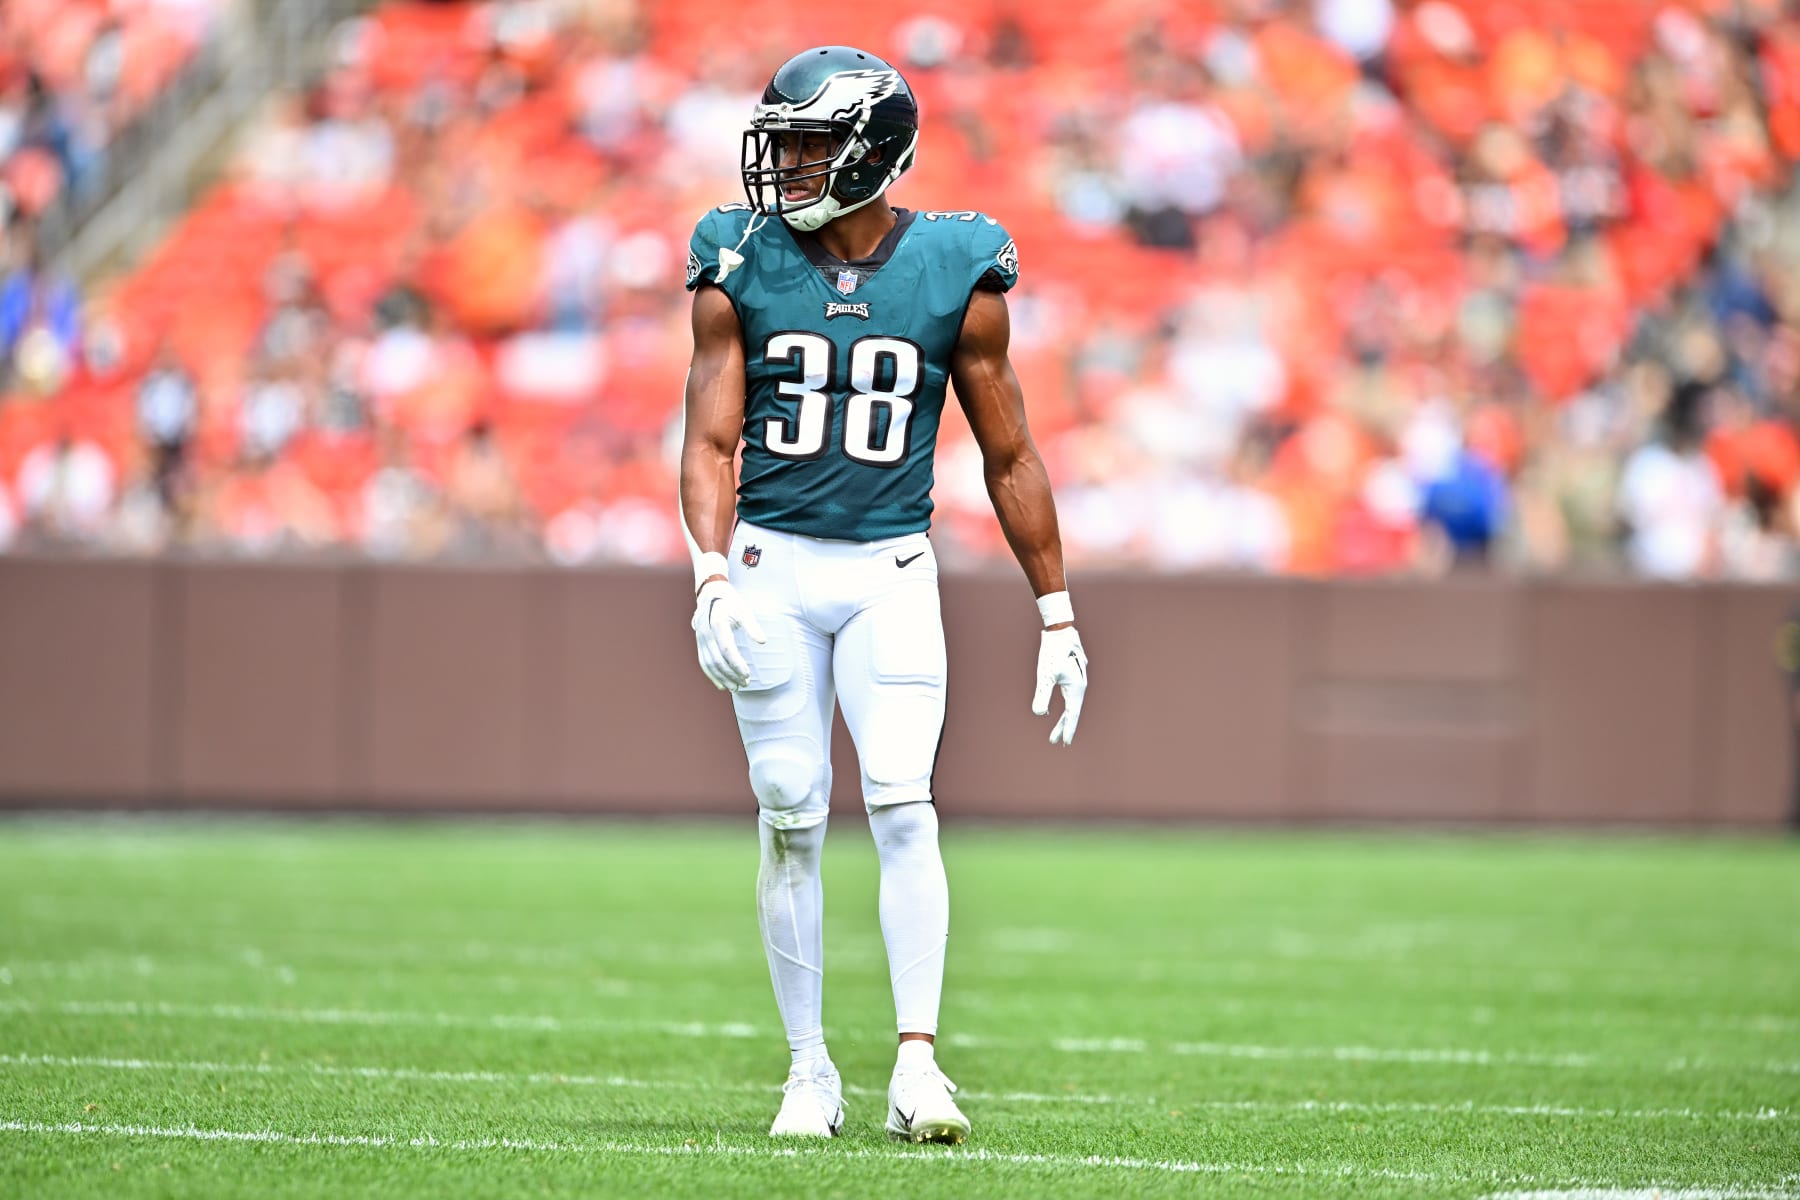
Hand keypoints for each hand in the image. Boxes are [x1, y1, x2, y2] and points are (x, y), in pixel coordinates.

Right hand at [692, 578, 765, 690]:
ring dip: (722, 678)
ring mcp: (700, 638)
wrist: (710, 594)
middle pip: (717, 659)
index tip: (747, 674)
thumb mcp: (744, 610)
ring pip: (709, 663)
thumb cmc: (730, 602)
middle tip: (744, 684)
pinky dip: (712, 675)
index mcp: (717, 622)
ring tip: (735, 688)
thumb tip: (763, 642)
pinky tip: (722, 685)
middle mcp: (705, 632)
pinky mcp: (699, 643)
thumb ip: (752, 626)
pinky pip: (703, 662)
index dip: (736, 663)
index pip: (727, 649)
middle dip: (731, 674)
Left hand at [1031, 626, 1086, 745]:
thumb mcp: (1046, 674)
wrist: (1060, 629)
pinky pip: (1069, 696)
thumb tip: (1039, 713)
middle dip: (1063, 727)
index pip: (1072, 714)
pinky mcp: (1072, 674)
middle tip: (1054, 742)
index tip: (1065, 743)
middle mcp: (1080, 686)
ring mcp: (1077, 679)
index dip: (1068, 729)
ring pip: (1071, 704)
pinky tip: (1057, 710)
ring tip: (1055, 732)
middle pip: (1072, 711)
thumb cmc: (1053, 651)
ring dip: (1063, 718)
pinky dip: (1064, 706)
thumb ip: (1043, 694)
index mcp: (1076, 688)